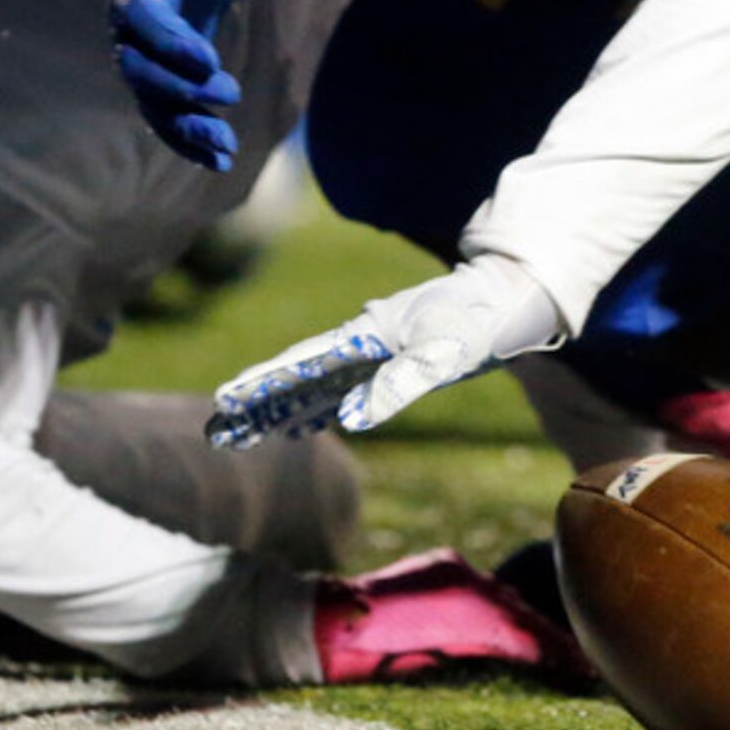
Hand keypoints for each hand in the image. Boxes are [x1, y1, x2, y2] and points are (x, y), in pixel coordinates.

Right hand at [109, 0, 263, 170]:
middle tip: (231, 93)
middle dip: (185, 89)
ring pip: (154, 107)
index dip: (173, 43)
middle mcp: (128, 37)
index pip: (145, 21)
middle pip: (143, 73)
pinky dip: (191, 147)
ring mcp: (139, 71)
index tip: (212, 61)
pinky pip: (167, 125)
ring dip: (190, 130)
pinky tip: (221, 164)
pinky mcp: (157, 95)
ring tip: (227, 147)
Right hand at [206, 262, 565, 444]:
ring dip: (280, 408)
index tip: (225, 401)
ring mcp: (375, 350)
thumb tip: (352, 420)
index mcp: (368, 333)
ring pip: (316, 383)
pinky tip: (303, 425)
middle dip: (257, 402)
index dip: (264, 383)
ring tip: (242, 434)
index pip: (304, 362)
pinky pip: (343, 387)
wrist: (513, 295)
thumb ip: (400, 384)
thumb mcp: (446, 355)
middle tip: (216, 430)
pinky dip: (316, 406)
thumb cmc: (482, 321)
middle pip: (299, 374)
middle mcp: (363, 339)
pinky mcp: (393, 360)